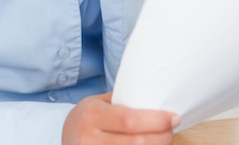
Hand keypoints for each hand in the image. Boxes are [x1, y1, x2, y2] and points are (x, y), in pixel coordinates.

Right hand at [62, 92, 179, 144]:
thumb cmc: (88, 117)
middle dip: (161, 138)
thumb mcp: (99, 103)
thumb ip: (123, 102)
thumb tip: (157, 99)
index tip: (173, 117)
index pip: (129, 120)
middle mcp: (90, 140)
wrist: (66, 137)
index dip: (155, 121)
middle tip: (172, 130)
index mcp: (92, 116)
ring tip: (165, 140)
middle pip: (135, 144)